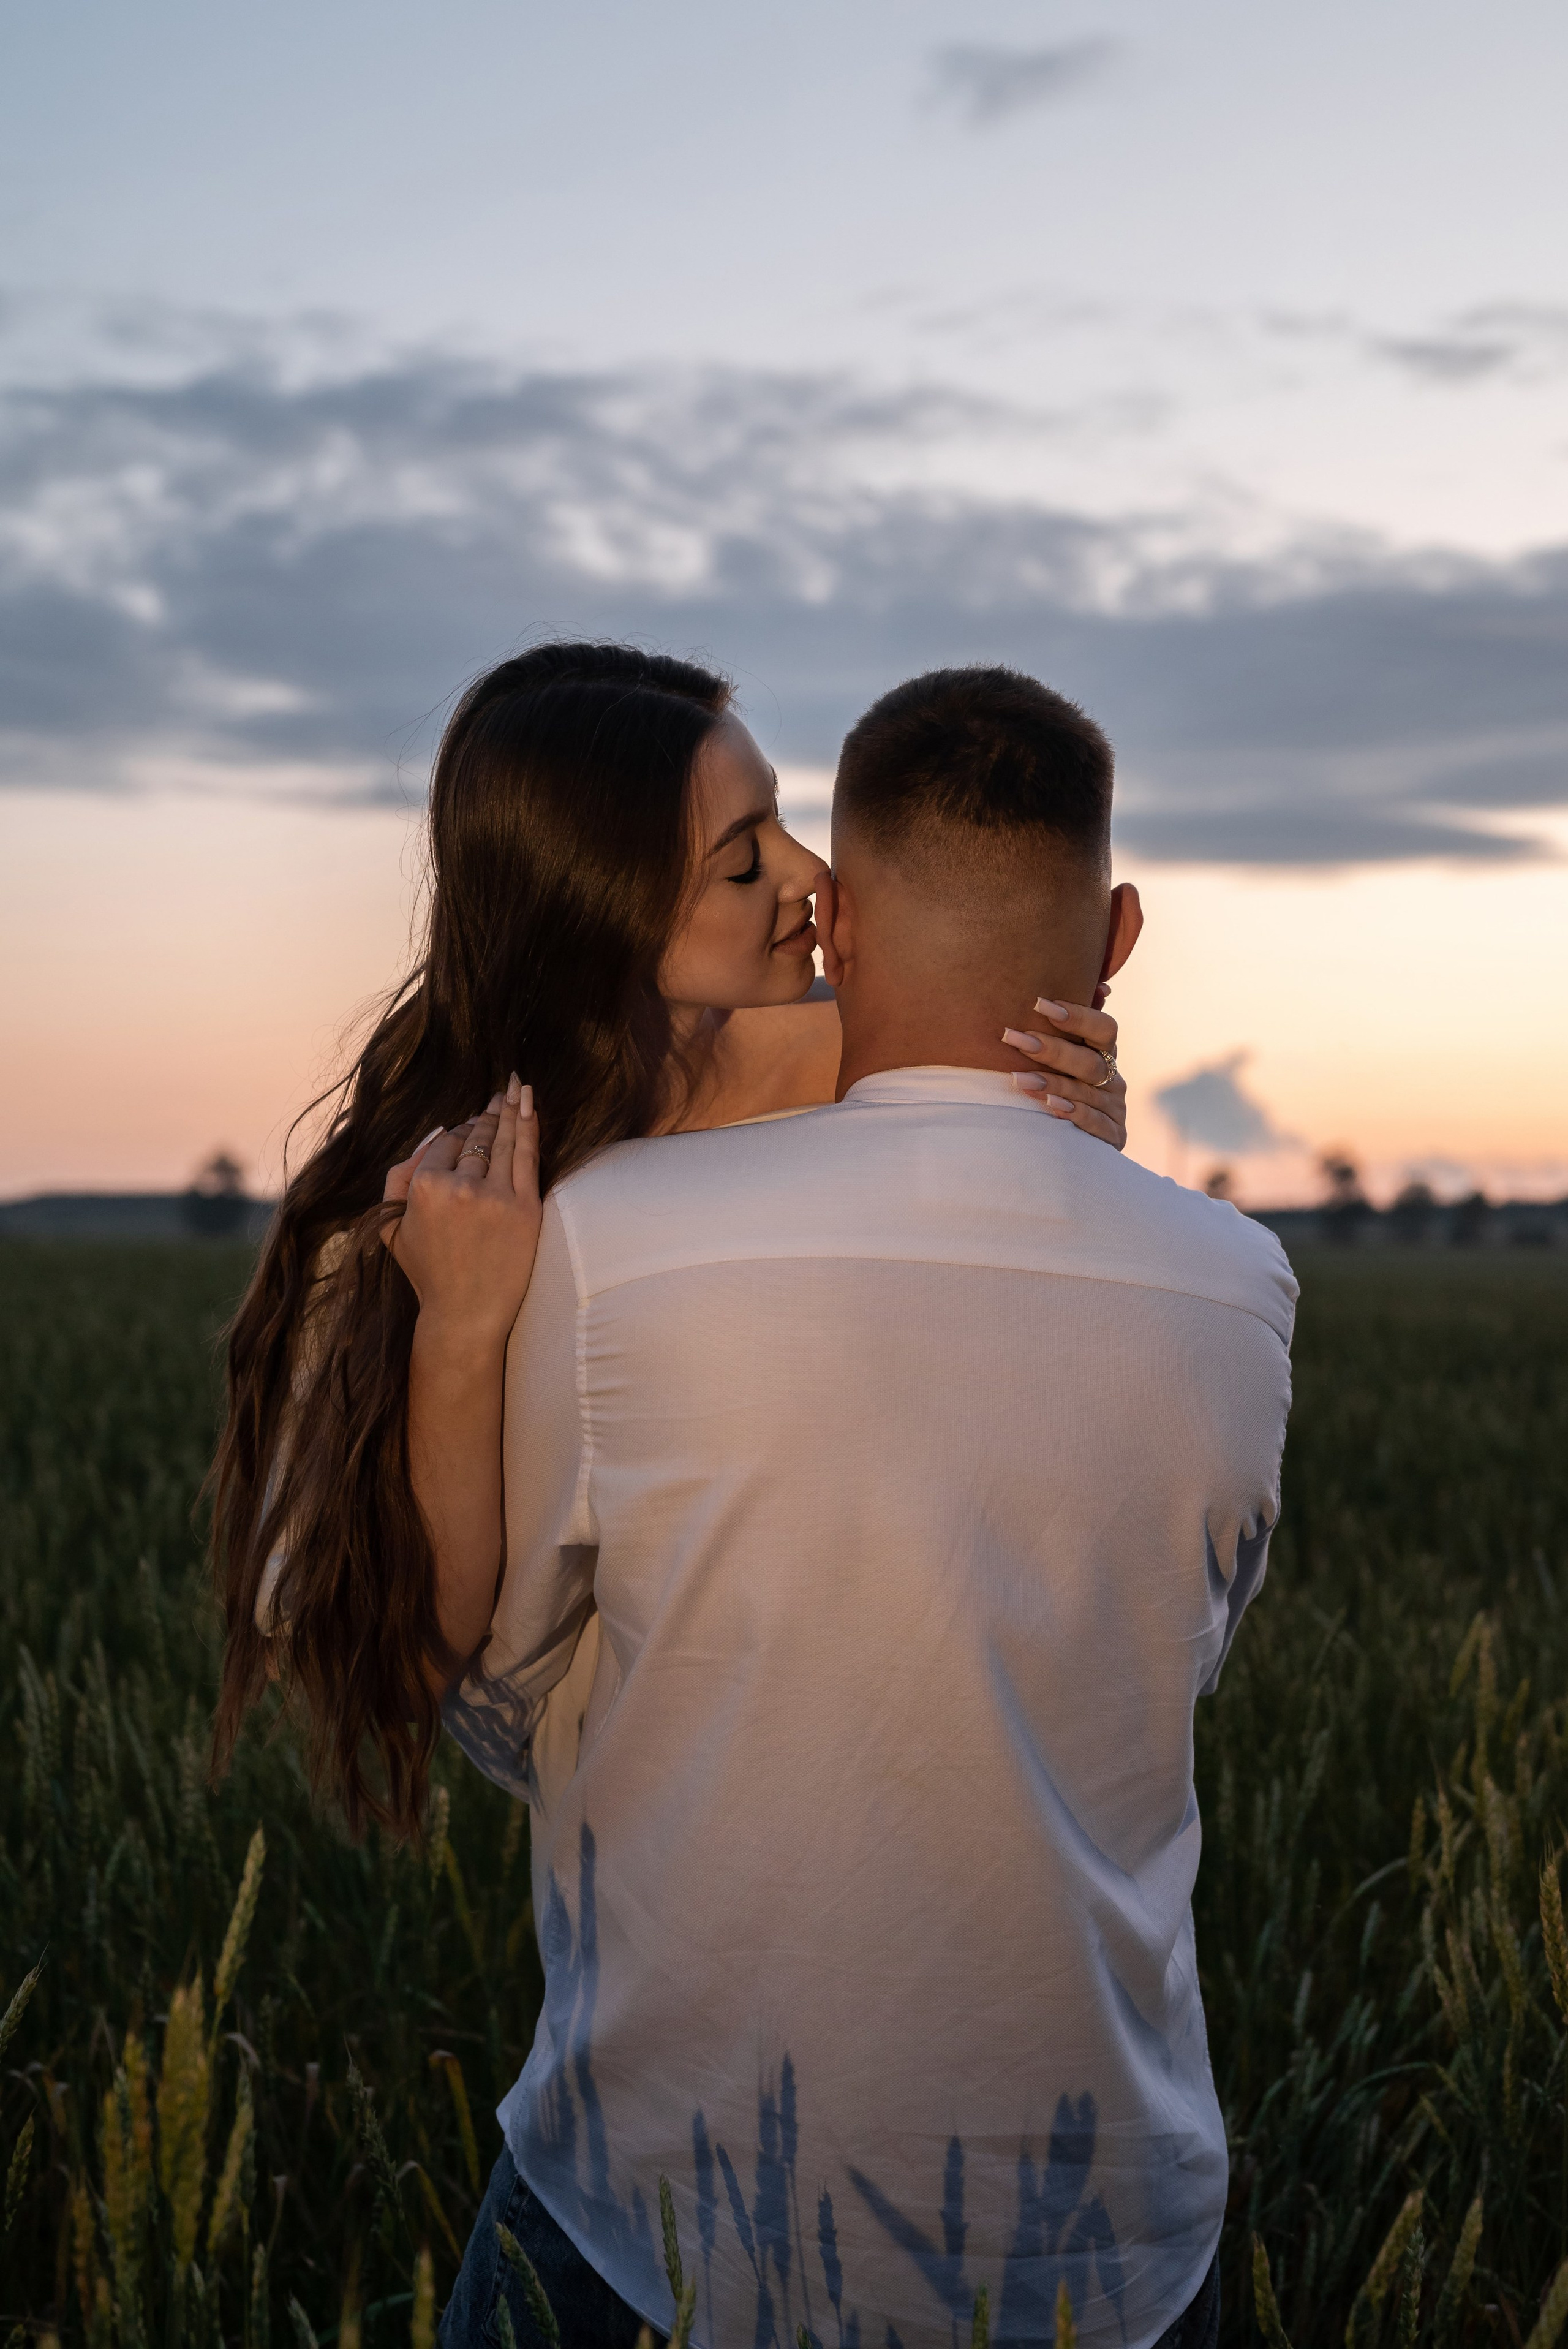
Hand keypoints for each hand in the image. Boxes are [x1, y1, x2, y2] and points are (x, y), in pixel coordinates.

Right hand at [380, 1074, 542, 1346]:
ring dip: (511, 1110)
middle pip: (476, 1138)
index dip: (458, 1132)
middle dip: (487, 1116)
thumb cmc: (428, 1272)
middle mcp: (460, 1187)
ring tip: (517, 1088)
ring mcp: (496, 1197)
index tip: (469, 1125)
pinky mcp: (525, 1209)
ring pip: (503, 1140)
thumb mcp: (393, 1228)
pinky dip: (529, 1126)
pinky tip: (530, 1106)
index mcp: (424, 1188)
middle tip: (499, 1095)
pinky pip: (528, 1156)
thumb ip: (397, 1180)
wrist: (466, 1314)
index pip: (445, 1143)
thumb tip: (432, 1139)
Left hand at [1001, 999, 1127, 1150]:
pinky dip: (1073, 1112)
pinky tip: (1050, 1105)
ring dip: (1053, 1082)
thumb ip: (1069, 1029)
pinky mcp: (1114, 1136)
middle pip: (1090, 1061)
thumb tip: (1097, 987)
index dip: (1077, 1016)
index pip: (1104, 1028)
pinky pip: (1095, 1122)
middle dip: (1051, 1049)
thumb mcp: (1062, 1061)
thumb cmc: (1060, 1091)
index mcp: (1105, 1054)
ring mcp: (1116, 1108)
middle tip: (1014, 1038)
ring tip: (1020, 1078)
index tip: (1040, 1004)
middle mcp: (1114, 1079)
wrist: (1072, 1148)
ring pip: (1087, 1091)